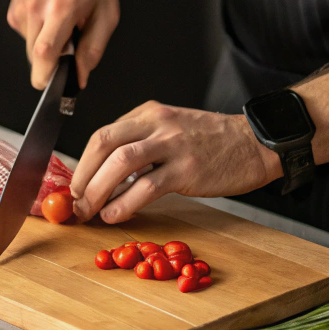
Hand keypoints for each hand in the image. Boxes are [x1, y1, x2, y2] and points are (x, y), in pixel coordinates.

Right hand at [7, 0, 119, 89]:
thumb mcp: (107, 10)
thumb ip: (93, 47)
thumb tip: (80, 76)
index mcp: (61, 8)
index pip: (44, 53)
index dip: (48, 76)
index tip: (55, 86)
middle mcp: (35, 8)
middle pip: (35, 58)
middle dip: (52, 62)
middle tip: (70, 43)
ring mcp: (20, 8)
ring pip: (31, 49)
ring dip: (47, 45)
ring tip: (61, 20)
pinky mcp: (13, 10)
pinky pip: (26, 36)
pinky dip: (39, 33)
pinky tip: (49, 13)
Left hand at [70, 102, 281, 223]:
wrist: (254, 143)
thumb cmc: (213, 142)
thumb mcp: (172, 129)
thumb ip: (142, 144)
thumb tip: (107, 176)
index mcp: (149, 113)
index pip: (104, 134)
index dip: (83, 162)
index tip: (75, 186)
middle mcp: (157, 123)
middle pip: (104, 143)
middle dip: (82, 174)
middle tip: (74, 200)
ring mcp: (173, 145)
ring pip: (121, 162)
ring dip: (97, 189)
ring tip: (88, 210)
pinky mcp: (187, 169)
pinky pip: (148, 185)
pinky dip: (125, 203)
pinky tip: (114, 216)